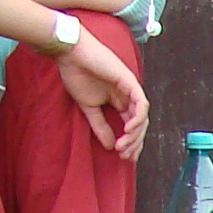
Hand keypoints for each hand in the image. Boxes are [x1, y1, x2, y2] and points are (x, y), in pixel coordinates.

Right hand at [54, 28, 148, 160]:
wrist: (70, 55)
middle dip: (134, 142)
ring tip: (123, 146)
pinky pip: (141, 104)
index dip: (131, 142)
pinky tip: (127, 130)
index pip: (132, 125)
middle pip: (140, 124)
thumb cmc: (77, 75)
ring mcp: (131, 88)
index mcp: (120, 101)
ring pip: (142, 116)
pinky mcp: (130, 81)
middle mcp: (128, 96)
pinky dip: (137, 118)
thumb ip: (100, 126)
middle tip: (125, 156)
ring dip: (135, 134)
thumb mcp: (89, 108)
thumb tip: (109, 146)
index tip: (125, 157)